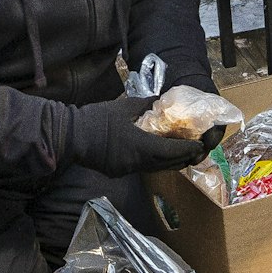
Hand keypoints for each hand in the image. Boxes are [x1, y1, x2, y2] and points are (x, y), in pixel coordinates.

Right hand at [67, 95, 210, 176]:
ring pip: (157, 169)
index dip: (189, 149)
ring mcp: (128, 169)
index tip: (201, 144)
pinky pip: (144, 168)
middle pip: (169, 165)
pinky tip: (158, 153)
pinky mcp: (120, 172)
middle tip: (197, 149)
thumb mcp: (124, 106)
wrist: (70, 135)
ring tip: (182, 152)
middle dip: (185, 158)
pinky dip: (156, 162)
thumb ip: (147, 105)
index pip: (172, 151)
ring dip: (171, 162)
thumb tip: (162, 101)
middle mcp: (138, 162)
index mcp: (141, 145)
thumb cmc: (97, 118)